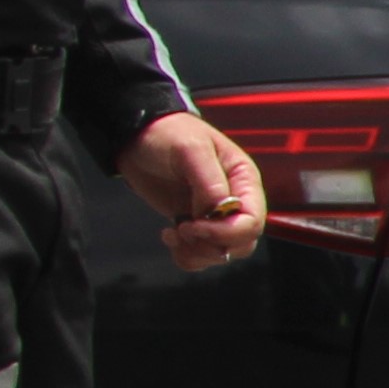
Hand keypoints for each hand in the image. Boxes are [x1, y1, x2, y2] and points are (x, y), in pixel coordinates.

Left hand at [121, 110, 266, 274]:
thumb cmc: (167, 133)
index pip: (253, 221)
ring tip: (173, 233)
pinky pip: (200, 253)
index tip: (194, 226)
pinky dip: (186, 254)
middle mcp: (234, 200)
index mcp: (243, 180)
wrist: (135, 135)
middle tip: (182, 230)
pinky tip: (168, 236)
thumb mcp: (190, 149)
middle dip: (212, 245)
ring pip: (222, 252)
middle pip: (242, 242)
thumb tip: (220, 211)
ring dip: (197, 253)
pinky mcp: (192, 222)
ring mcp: (213, 214)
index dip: (227, 232)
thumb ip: (209, 182)